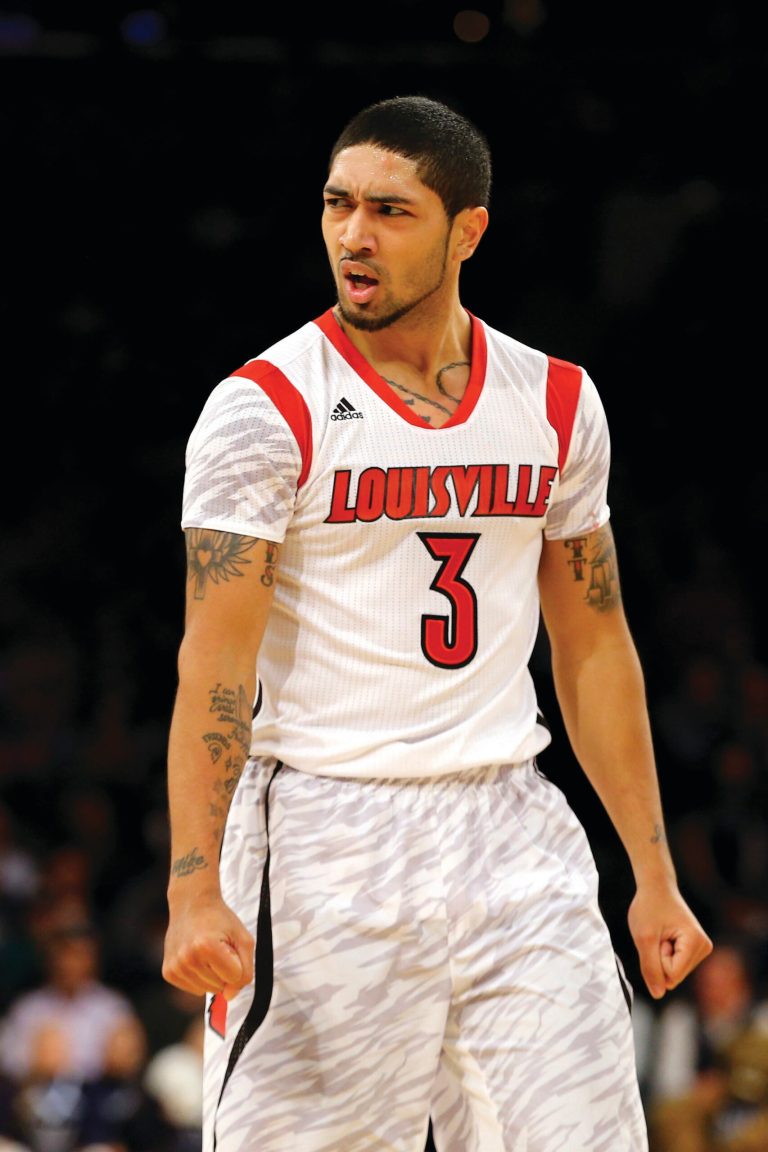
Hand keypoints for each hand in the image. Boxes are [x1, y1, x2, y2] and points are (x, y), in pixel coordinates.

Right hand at [162, 890, 254, 1001]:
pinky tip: (196, 958)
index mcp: (207, 946)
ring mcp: (175, 966)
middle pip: (220, 986)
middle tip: (217, 947)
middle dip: (224, 970)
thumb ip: (245, 970)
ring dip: (212, 975)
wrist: (192, 904)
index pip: (235, 978)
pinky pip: (194, 989)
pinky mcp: (168, 972)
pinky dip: (199, 978)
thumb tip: (229, 997)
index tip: (229, 946)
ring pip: (207, 990)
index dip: (237, 963)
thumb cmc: (221, 920)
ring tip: (206, 952)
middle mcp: (187, 958)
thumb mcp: (243, 939)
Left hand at [627, 882, 712, 998]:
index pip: (671, 975)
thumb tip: (658, 995)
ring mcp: (701, 949)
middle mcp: (704, 948)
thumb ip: (650, 968)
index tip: (658, 935)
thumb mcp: (644, 937)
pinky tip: (665, 936)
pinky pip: (674, 966)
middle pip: (674, 976)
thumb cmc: (649, 907)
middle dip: (659, 958)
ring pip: (673, 973)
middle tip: (658, 934)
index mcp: (696, 943)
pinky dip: (663, 954)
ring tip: (661, 934)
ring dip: (660, 956)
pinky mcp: (694, 950)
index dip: (656, 957)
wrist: (656, 887)